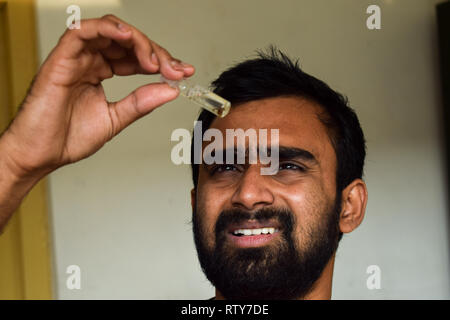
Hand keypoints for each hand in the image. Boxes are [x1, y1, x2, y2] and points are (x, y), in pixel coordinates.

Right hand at [0, 14, 193, 180]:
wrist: (40, 155)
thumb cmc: (68, 138)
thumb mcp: (115, 119)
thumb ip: (141, 102)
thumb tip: (170, 90)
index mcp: (100, 72)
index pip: (135, 57)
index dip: (161, 61)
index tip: (183, 72)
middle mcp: (89, 61)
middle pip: (127, 42)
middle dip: (155, 52)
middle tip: (174, 69)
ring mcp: (75, 59)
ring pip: (109, 31)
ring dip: (137, 40)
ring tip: (155, 61)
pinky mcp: (60, 60)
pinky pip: (81, 32)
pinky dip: (106, 29)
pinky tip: (128, 38)